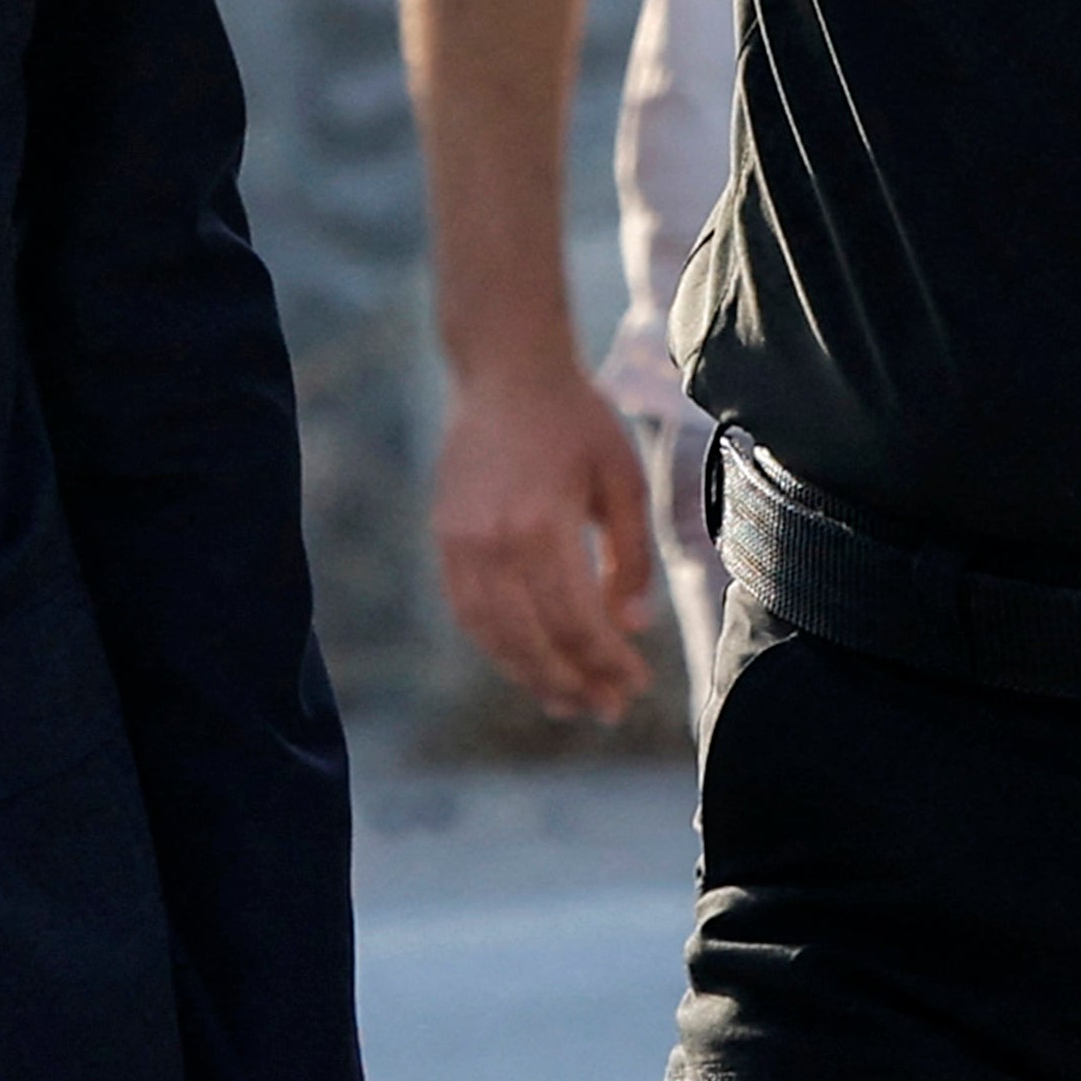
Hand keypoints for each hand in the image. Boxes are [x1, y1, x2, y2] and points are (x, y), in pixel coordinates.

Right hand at [435, 352, 660, 725]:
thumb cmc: (576, 421)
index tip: (636, 684)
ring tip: (567, 701)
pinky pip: (467, 610)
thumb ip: (630, 558)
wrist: (506, 371)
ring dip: (531, 675)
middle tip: (607, 709)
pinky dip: (497, 645)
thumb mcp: (623, 481)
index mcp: (541, 524)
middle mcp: (492, 540)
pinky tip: (528, 660)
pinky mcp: (444, 537)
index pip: (575, 620)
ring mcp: (460, 540)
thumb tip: (629, 628)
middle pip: (531, 638)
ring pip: (492, 634)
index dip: (606, 662)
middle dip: (573, 682)